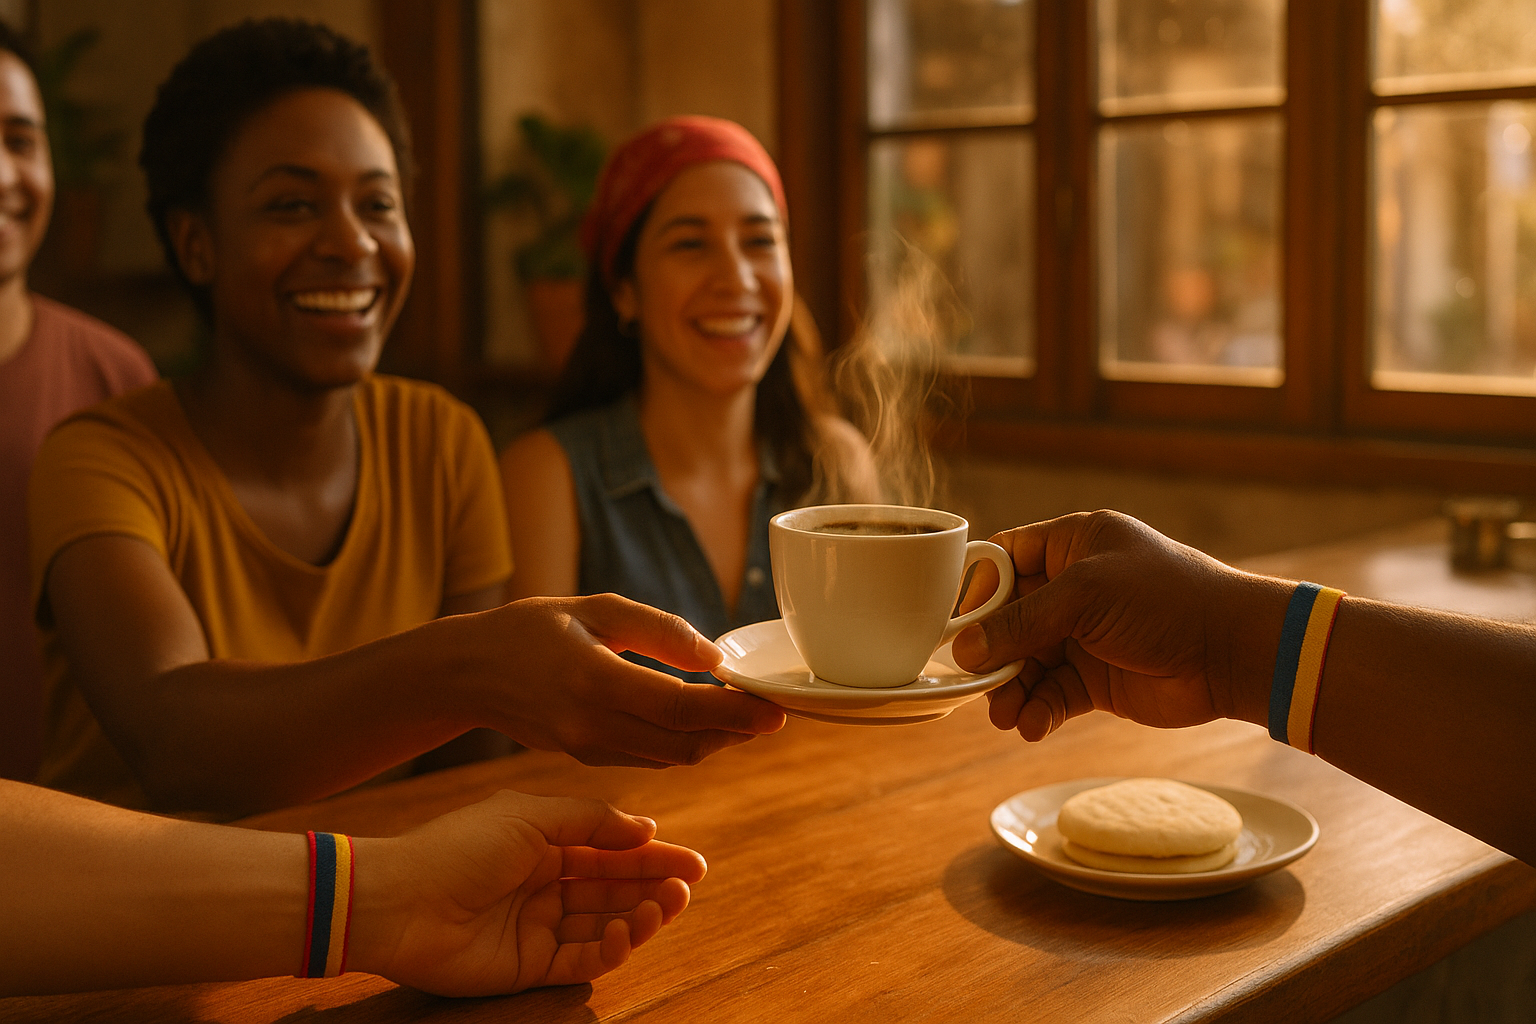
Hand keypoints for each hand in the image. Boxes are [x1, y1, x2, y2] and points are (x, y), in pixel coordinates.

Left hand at [353, 790, 706, 996]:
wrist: (401, 902)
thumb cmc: (459, 847)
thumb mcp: (530, 816)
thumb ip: (592, 820)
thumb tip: (646, 826)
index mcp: (544, 845)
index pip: (611, 852)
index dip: (653, 856)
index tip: (692, 862)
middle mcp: (546, 886)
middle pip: (615, 890)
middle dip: (654, 887)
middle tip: (686, 886)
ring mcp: (538, 928)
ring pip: (605, 926)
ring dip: (640, 917)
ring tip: (662, 906)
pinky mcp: (529, 968)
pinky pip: (581, 962)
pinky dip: (609, 950)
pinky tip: (623, 933)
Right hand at [467, 594, 785, 767]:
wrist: (467, 672)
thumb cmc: (530, 628)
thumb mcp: (594, 607)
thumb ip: (658, 630)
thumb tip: (716, 656)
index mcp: (595, 680)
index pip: (683, 706)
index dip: (736, 712)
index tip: (776, 708)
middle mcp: (592, 725)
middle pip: (685, 744)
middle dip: (736, 733)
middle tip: (774, 715)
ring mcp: (588, 748)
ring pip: (672, 758)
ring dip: (715, 742)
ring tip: (749, 718)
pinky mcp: (586, 758)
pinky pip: (649, 759)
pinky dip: (685, 745)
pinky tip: (706, 724)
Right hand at [950, 511, 1287, 741]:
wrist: (1232, 651)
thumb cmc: (1166, 599)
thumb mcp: (1084, 596)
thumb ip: (1022, 622)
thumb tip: (966, 650)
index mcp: (1072, 544)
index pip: (1005, 558)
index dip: (977, 588)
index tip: (954, 623)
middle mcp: (1074, 587)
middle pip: (1008, 617)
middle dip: (989, 651)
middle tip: (973, 679)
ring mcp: (1084, 635)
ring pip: (1026, 662)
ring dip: (1010, 689)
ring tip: (1003, 714)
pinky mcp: (1097, 679)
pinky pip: (1052, 694)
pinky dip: (1038, 710)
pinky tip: (1031, 725)